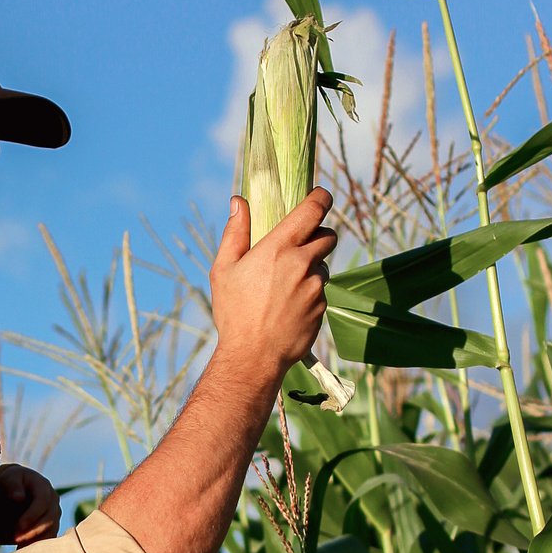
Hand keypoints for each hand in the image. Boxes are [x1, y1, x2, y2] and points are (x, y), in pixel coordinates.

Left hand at [0, 464, 60, 545]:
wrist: (5, 495)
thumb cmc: (4, 485)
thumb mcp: (6, 480)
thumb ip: (12, 485)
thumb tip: (18, 497)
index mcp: (42, 485)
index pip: (43, 501)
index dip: (32, 515)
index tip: (18, 527)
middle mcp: (52, 500)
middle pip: (50, 518)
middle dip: (33, 530)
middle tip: (16, 539)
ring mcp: (53, 514)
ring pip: (51, 531)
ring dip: (35, 540)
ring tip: (18, 547)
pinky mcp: (50, 527)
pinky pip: (48, 539)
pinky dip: (36, 546)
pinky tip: (22, 550)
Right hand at [209, 190, 336, 383]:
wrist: (253, 357)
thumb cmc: (234, 312)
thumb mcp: (223, 270)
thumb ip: (234, 232)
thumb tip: (239, 202)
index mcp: (279, 248)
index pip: (313, 210)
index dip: (321, 197)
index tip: (320, 195)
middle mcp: (303, 264)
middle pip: (328, 236)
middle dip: (318, 236)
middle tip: (299, 246)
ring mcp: (316, 287)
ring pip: (323, 267)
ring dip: (311, 269)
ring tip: (284, 287)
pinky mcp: (322, 308)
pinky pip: (321, 293)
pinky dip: (309, 294)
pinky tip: (288, 308)